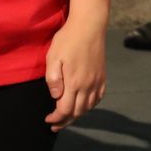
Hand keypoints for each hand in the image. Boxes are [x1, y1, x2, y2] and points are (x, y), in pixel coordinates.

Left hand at [44, 15, 106, 130]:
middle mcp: (88, 85)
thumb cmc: (68, 39)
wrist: (89, 26)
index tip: (48, 119)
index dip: (56, 118)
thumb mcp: (53, 57)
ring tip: (67, 116)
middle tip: (54, 124)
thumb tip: (55, 97)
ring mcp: (97, 81)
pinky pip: (98, 98)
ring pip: (88, 107)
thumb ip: (53, 79)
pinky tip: (83, 105)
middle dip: (65, 121)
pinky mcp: (102, 76)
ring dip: (77, 115)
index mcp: (74, 82)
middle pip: (77, 112)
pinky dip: (90, 106)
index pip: (65, 110)